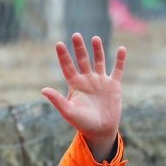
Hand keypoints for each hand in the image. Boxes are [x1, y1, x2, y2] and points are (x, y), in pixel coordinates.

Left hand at [41, 34, 126, 161]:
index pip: (67, 67)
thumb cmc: (82, 123)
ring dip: (97, 50)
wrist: (100, 130)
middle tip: (75, 35)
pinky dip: (120, 60)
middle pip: (82, 60)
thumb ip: (57, 100)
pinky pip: (117, 70)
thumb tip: (43, 90)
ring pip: (99, 61)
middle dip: (79, 48)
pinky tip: (122, 49)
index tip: (58, 44)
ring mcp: (100, 81)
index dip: (63, 56)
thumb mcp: (68, 111)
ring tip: (94, 38)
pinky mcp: (114, 85)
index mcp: (75, 85)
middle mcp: (87, 80)